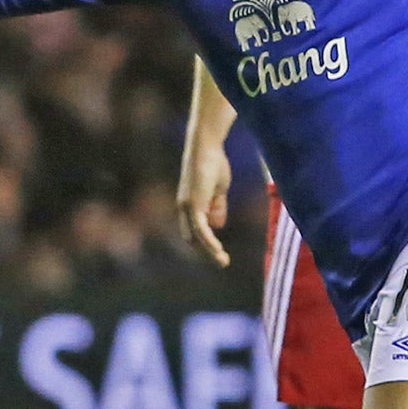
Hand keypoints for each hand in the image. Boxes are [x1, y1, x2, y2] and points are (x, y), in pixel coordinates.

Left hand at [175, 135, 232, 266]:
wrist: (207, 146)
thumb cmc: (213, 162)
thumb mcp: (218, 188)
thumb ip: (217, 206)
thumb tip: (217, 225)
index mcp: (188, 204)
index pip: (192, 230)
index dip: (203, 243)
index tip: (218, 251)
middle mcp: (184, 207)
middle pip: (191, 238)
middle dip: (206, 252)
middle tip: (222, 261)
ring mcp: (187, 206)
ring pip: (196, 237)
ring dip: (209, 252)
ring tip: (223, 262)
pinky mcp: (194, 204)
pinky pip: (201, 229)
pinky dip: (209, 242)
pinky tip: (217, 251)